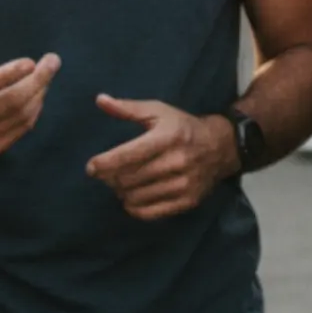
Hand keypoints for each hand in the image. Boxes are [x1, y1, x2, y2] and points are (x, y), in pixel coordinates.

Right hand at [0, 8, 60, 157]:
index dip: (7, 76)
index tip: (30, 61)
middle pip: (10, 102)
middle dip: (37, 81)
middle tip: (53, 62)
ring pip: (19, 116)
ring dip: (39, 94)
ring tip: (47, 73)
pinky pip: (21, 129)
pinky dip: (34, 110)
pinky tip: (39, 93)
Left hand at [86, 95, 238, 221]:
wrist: (220, 146)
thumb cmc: (182, 126)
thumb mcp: (157, 110)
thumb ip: (127, 108)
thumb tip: (100, 100)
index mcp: (165, 138)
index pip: (129, 155)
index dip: (106, 163)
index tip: (90, 168)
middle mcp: (176, 162)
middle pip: (131, 178)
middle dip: (110, 178)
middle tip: (103, 174)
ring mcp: (183, 184)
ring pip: (139, 196)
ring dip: (121, 192)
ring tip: (116, 184)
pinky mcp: (188, 201)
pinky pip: (153, 212)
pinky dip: (135, 208)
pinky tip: (129, 200)